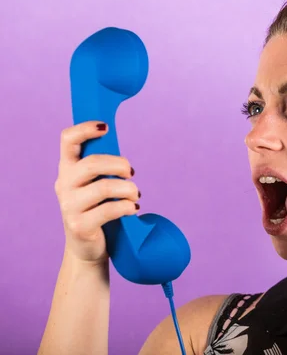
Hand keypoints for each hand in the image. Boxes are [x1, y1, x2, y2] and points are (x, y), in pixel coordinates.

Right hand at [54, 121, 139, 263]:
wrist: (88, 247)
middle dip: (119, 165)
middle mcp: (64, 184)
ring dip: (128, 189)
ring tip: (135, 195)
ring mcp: (69, 206)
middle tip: (131, 173)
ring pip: (104, 187)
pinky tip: (133, 209)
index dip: (85, 129)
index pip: (67, 140)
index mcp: (67, 169)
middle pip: (92, 163)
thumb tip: (124, 158)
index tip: (105, 127)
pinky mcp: (79, 225)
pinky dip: (127, 207)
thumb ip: (103, 169)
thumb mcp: (96, 185)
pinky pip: (109, 209)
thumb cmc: (98, 210)